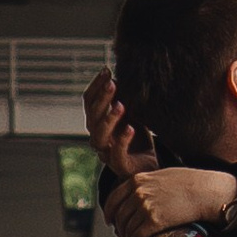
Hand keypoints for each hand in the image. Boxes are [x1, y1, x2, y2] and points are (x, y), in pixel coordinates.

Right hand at [84, 68, 158, 184]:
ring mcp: (106, 152)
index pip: (89, 102)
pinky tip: (130, 128)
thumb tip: (121, 72)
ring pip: (99, 135)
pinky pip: (117, 153)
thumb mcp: (131, 113)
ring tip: (121, 105)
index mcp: (97, 122)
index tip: (107, 70)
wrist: (148, 167)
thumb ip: (123, 98)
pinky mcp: (119, 165)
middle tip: (113, 83)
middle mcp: (97, 137)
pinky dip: (122, 140)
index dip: (96, 85)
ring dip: (109, 118)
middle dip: (102, 98)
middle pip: (92, 116)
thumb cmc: (137, 138)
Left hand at [105, 162, 235, 236]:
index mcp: (137, 180)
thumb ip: (147, 184)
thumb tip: (138, 195)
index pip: (114, 198)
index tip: (110, 220)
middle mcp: (138, 193)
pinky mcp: (155, 222)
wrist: (207, 191)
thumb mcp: (162, 175)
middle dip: (120, 229)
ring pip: (127, 229)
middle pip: (120, 216)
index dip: (110, 212)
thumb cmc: (191, 183)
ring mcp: (145, 207)